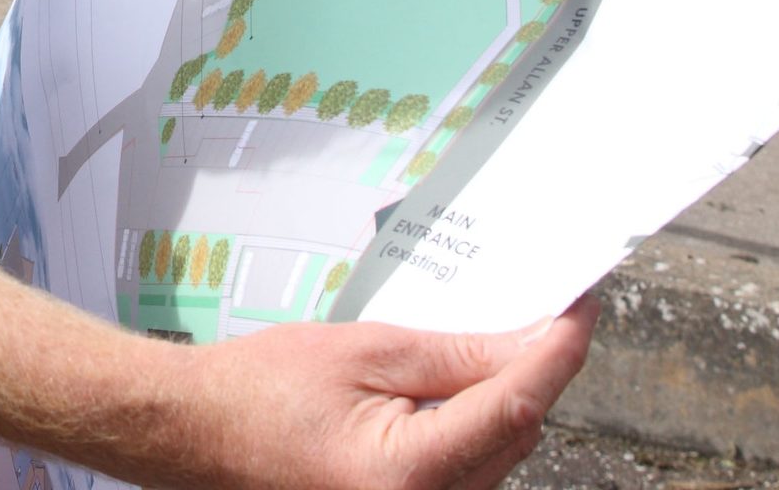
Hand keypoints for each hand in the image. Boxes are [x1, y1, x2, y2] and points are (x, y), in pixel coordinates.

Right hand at [153, 300, 597, 489]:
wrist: (196, 433)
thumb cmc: (260, 391)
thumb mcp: (366, 351)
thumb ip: (456, 353)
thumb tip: (530, 342)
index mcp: (410, 473)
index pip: (516, 404)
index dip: (558, 350)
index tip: (582, 306)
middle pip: (517, 434)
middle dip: (530, 370)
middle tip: (535, 306)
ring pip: (499, 456)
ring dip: (502, 399)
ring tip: (482, 339)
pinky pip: (467, 471)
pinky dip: (472, 426)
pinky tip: (454, 384)